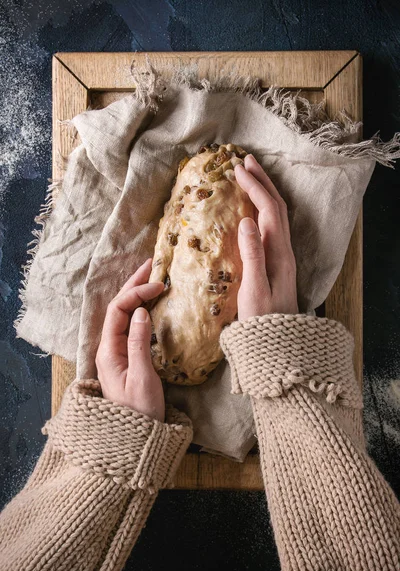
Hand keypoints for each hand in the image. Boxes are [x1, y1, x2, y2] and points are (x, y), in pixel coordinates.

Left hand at [95, 258, 165, 420]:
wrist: (137, 439)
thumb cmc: (140, 412)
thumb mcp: (142, 379)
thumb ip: (139, 344)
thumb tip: (142, 311)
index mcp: (109, 352)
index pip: (118, 311)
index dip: (136, 293)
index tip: (158, 285)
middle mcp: (109, 348)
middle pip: (118, 309)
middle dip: (133, 285)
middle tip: (152, 265)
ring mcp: (117, 353)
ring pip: (124, 316)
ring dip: (136, 295)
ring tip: (152, 277)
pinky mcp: (127, 358)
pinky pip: (131, 326)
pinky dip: (142, 310)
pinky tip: (152, 303)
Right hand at [234, 155, 297, 320]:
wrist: (278, 342)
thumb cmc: (262, 320)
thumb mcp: (253, 289)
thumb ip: (251, 255)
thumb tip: (246, 220)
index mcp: (278, 253)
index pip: (268, 210)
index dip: (254, 187)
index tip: (237, 169)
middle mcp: (284, 250)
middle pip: (277, 206)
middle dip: (262, 181)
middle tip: (245, 161)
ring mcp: (282, 256)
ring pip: (277, 215)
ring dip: (265, 192)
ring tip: (250, 176)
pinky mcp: (277, 263)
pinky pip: (273, 226)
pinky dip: (264, 208)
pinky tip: (254, 209)